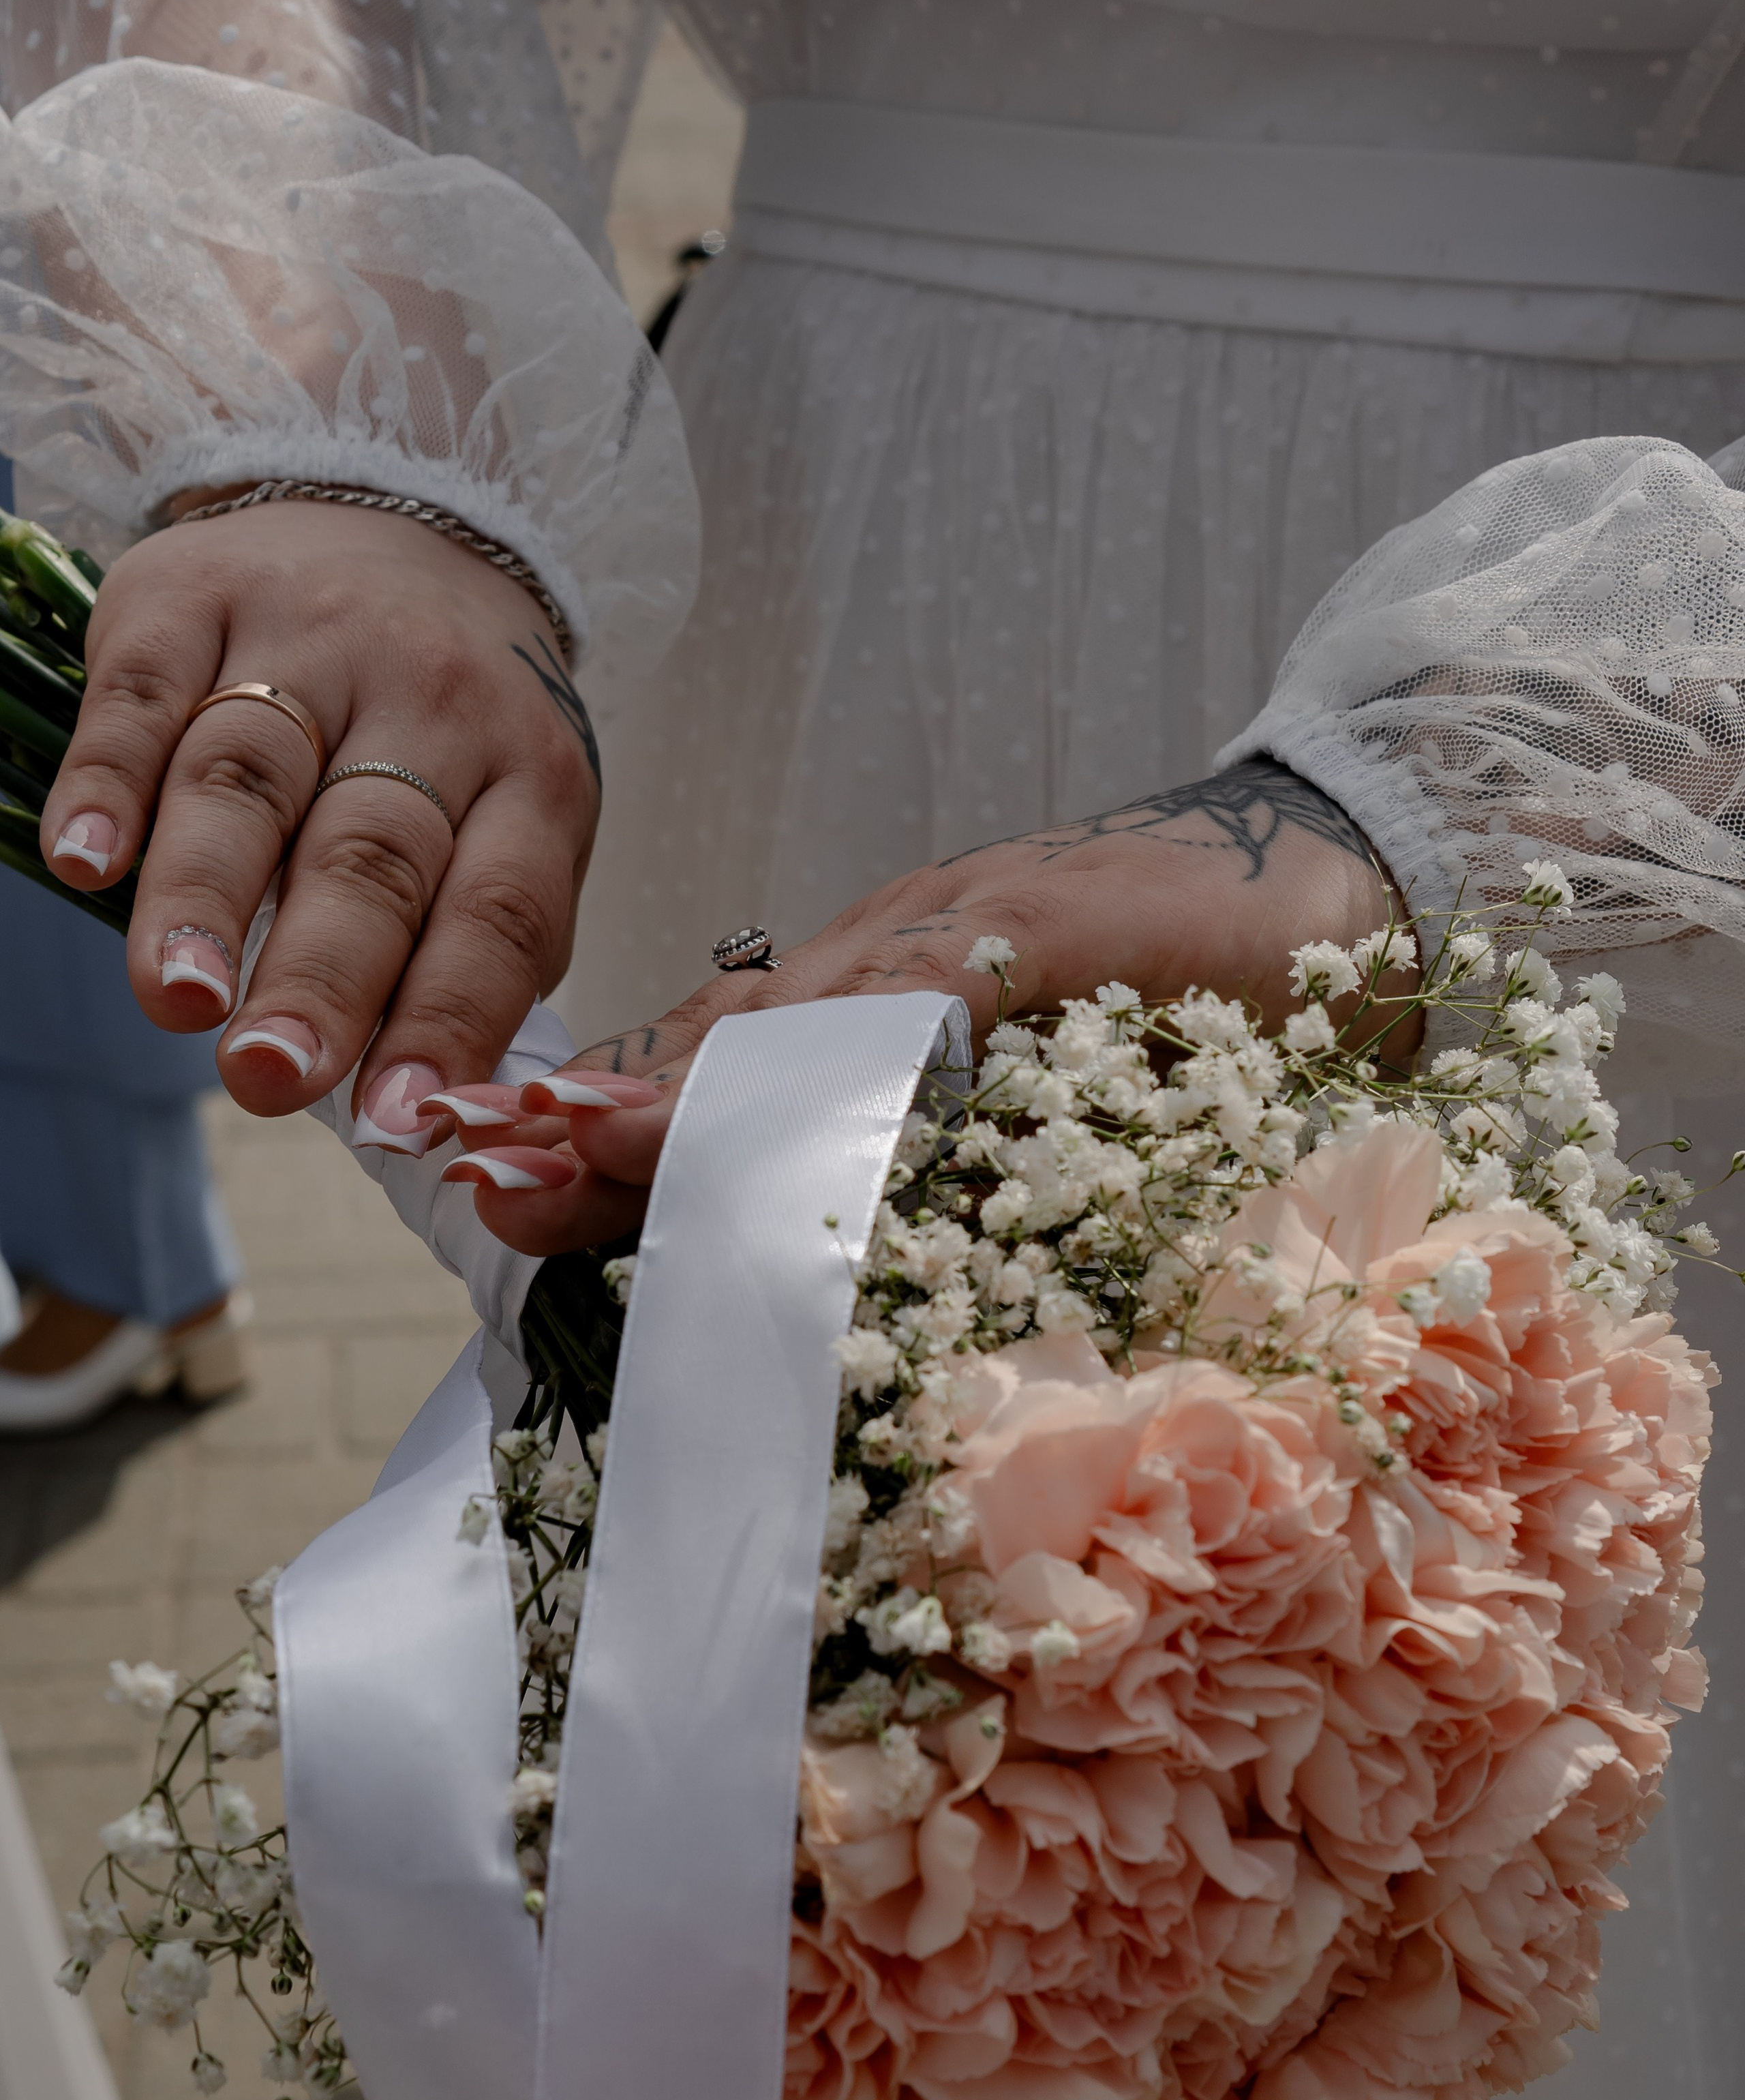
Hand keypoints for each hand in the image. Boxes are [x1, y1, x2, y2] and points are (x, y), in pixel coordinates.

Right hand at [40, 499, 601, 1130]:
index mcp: (530, 776)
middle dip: (322, 975)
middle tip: (271, 1073)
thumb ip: (478, 954)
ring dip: (207, 894)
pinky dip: (109, 781)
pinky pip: (146, 693)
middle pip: (372, 853)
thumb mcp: (514, 821)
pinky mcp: (195, 595)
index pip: (497, 911)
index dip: (447, 1017)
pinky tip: (85, 862)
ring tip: (179, 998)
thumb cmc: (459, 729)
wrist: (414, 518)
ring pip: (254, 776)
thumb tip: (418, 1107)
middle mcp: (431, 701)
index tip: (396, 1116)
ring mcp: (312, 641)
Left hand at [427, 760, 1420, 1254]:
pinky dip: (829, 1053)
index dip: (615, 1131)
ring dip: (671, 1096)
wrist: (1327, 872)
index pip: (725, 1075)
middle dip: (599, 1124)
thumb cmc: (1191, 989)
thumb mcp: (1043, 1071)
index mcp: (885, 998)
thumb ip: (931, 1118)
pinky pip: (916, 1000)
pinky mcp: (1038, 928)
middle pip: (722, 1051)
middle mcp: (897, 958)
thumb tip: (830, 1227)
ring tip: (558, 1147)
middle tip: (483, 1177)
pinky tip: (751, 1101)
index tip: (506, 1182)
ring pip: (790, 1025)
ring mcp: (960, 935)